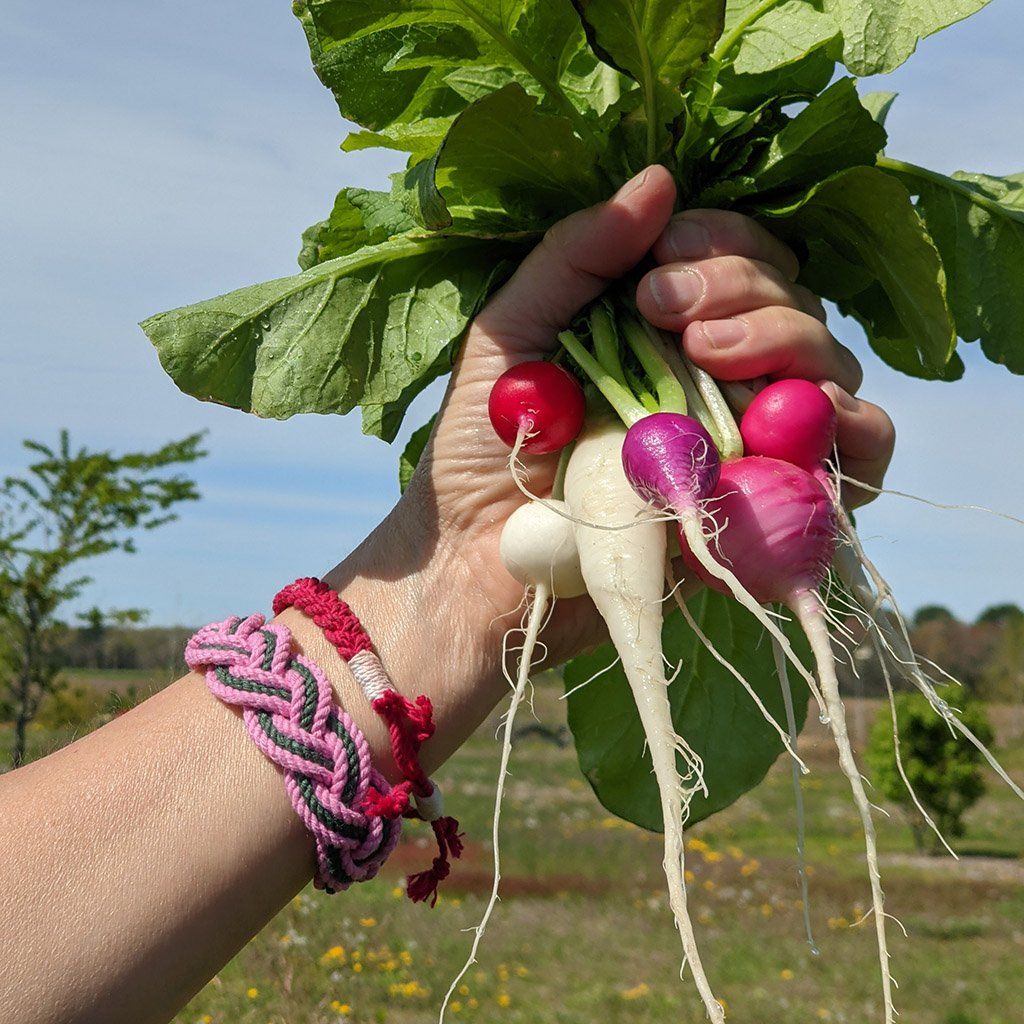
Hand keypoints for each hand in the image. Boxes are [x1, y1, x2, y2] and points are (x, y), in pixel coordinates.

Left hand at [315, 166, 895, 773]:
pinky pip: (855, 464)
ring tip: (707, 354)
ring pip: (830, 371)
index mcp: (666, 330)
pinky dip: (853, 431)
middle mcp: (719, 380)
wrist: (474, 567)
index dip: (721, 243)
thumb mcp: (508, 336)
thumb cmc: (479, 451)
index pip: (740, 259)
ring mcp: (750, 446)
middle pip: (794, 304)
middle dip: (743, 288)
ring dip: (789, 343)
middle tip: (665, 310)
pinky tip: (795, 418)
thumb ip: (573, 257)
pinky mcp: (767, 515)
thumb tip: (660, 179)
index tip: (659, 262)